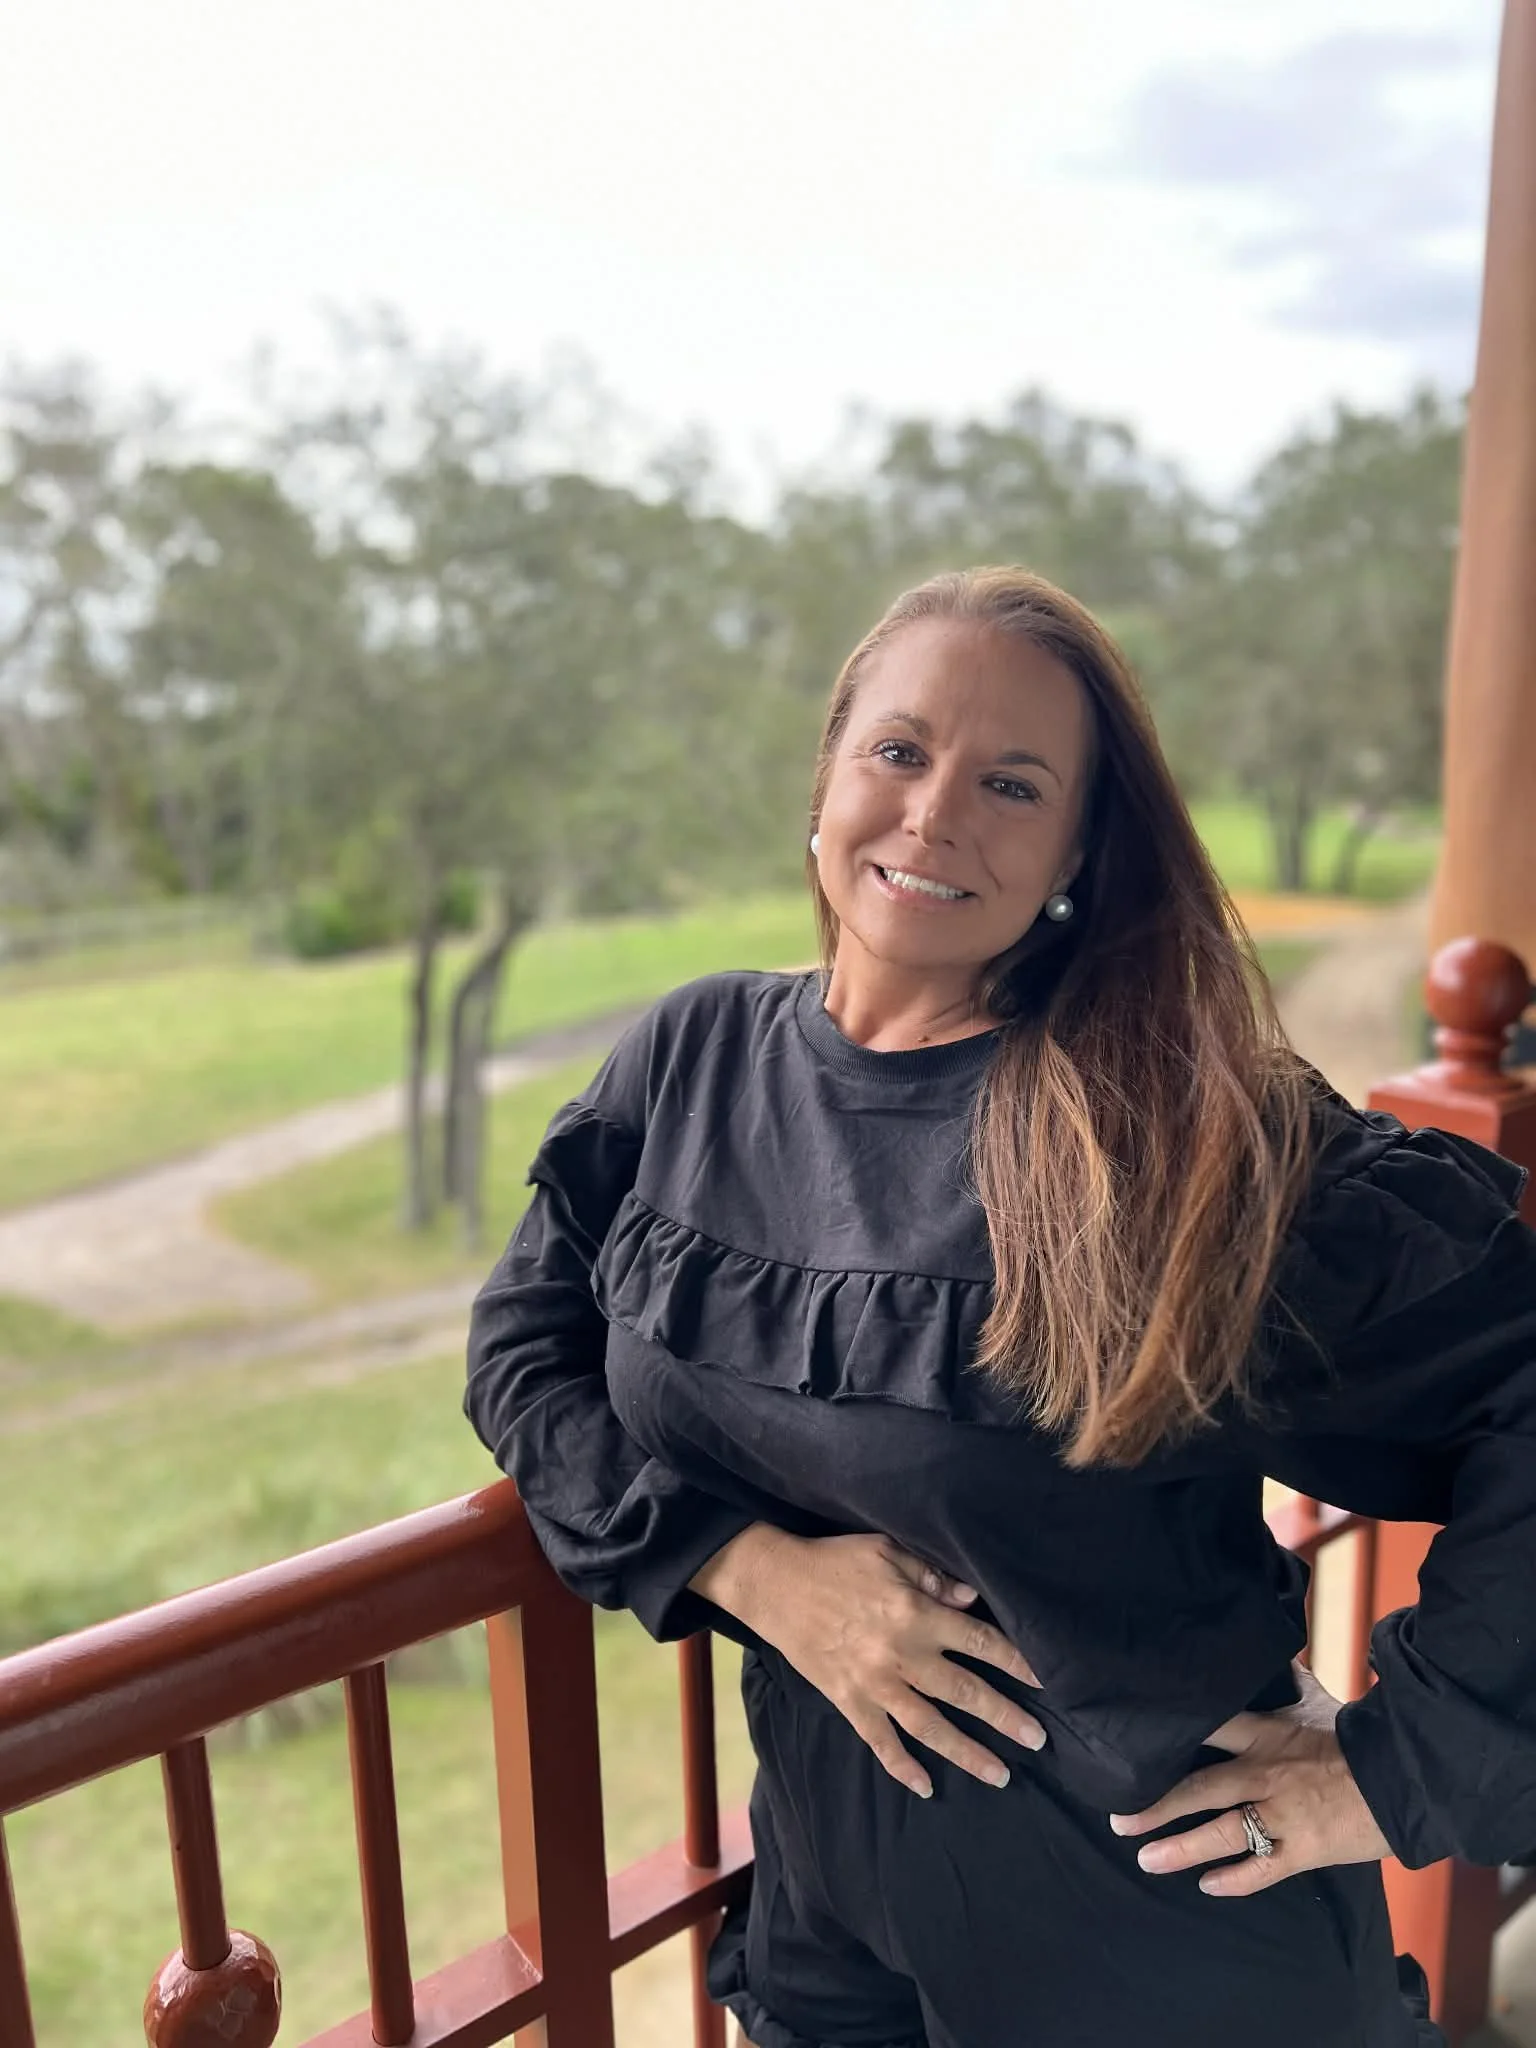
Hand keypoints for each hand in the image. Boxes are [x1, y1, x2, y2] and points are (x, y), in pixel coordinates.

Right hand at [741, 1531, 1045, 1798]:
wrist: (774, 1584)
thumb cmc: (835, 1561)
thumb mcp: (886, 1550)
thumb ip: (931, 1576)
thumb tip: (972, 1598)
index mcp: (915, 1613)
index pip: (979, 1641)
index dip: (1016, 1661)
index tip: (1046, 1681)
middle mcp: (901, 1655)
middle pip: (964, 1692)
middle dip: (1005, 1717)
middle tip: (1038, 1741)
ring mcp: (874, 1684)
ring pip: (930, 1727)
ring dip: (967, 1753)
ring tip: (1000, 1775)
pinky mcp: (848, 1701)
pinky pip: (880, 1742)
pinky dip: (902, 1766)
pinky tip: (925, 1786)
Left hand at [1107, 1660, 1390, 1894]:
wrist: (1404, 1777)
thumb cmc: (1357, 1736)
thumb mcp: (1316, 1700)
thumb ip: (1287, 1680)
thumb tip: (1272, 1648)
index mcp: (1265, 1733)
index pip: (1208, 1726)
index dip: (1169, 1729)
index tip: (1132, 1737)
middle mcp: (1263, 1773)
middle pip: (1198, 1789)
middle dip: (1155, 1806)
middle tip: (1119, 1819)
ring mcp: (1281, 1814)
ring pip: (1220, 1834)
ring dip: (1179, 1849)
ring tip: (1146, 1857)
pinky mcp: (1303, 1849)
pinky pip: (1260, 1869)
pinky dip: (1232, 1879)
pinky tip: (1207, 1885)